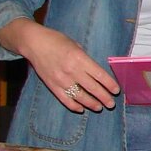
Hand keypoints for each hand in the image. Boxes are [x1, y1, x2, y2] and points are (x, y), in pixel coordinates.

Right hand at [2, 19, 119, 112]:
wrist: (34, 43)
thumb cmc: (57, 41)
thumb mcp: (77, 46)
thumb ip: (86, 59)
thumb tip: (96, 72)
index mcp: (80, 59)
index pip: (99, 75)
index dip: (110, 84)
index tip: (116, 90)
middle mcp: (72, 71)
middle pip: (92, 88)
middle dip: (104, 97)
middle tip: (111, 104)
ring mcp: (61, 80)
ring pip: (79, 96)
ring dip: (91, 104)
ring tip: (99, 108)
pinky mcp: (52, 85)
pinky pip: (64, 99)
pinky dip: (73, 106)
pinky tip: (81, 109)